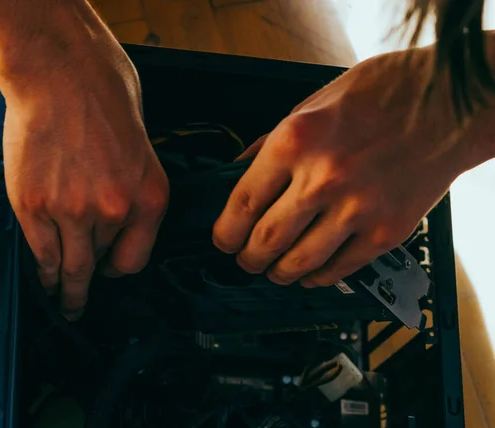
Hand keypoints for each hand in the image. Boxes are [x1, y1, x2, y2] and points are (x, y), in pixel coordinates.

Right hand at [0, 23, 167, 319]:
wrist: (62, 73)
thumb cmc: (105, 99)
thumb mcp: (143, 152)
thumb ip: (133, 194)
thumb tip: (118, 223)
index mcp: (150, 198)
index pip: (136, 260)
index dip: (119, 268)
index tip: (109, 272)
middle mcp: (115, 211)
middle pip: (102, 265)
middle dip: (90, 286)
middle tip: (81, 302)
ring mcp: (72, 212)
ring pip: (71, 267)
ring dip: (65, 290)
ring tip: (63, 301)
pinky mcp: (35, 206)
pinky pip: (42, 253)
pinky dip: (44, 272)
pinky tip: (45, 281)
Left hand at [213, 47, 468, 287]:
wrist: (449, 102)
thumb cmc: (379, 95)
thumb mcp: (310, 105)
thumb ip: (269, 144)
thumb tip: (237, 174)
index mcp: (296, 141)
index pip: (242, 203)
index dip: (224, 232)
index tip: (222, 241)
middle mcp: (323, 178)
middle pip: (266, 240)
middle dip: (248, 258)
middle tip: (245, 260)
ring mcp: (358, 208)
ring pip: (300, 262)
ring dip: (279, 273)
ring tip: (274, 271)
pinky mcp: (388, 230)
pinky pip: (341, 268)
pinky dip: (319, 276)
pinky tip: (311, 272)